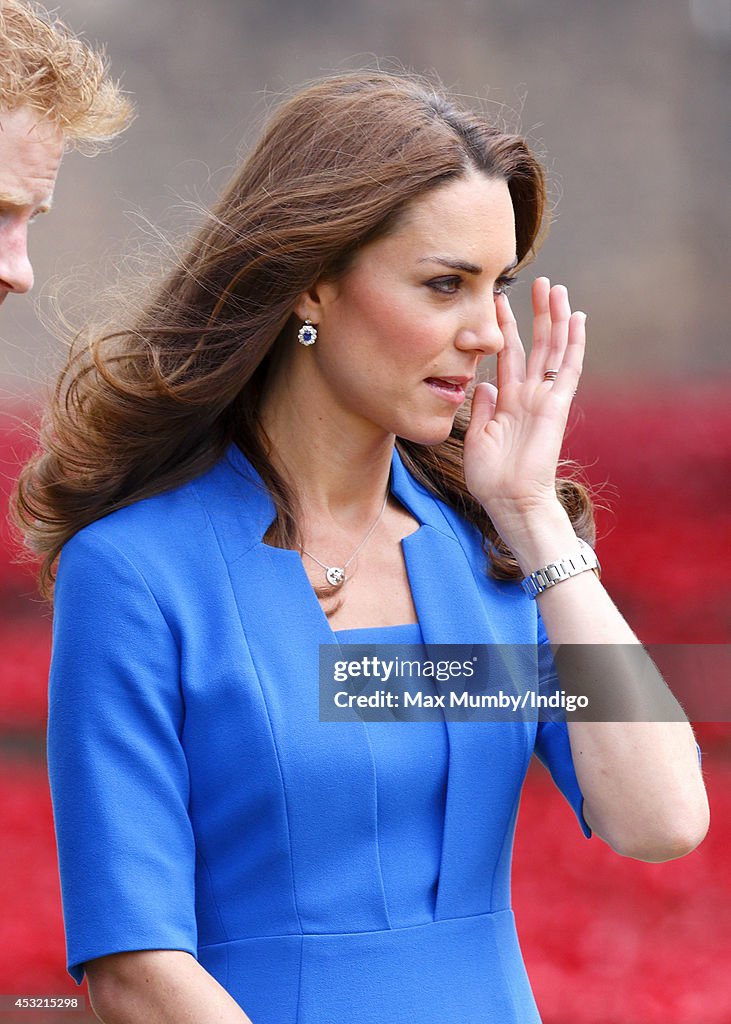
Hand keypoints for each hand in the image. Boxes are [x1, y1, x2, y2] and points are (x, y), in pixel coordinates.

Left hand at [463, 277, 585, 542]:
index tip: (497, 301)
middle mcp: (527, 395)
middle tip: (535, 282)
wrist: (510, 501)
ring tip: (555, 288)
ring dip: (554, 319)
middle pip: (534, 345)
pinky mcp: (557, 406)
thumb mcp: (475, 438)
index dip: (503, 328)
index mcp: (506, 401)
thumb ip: (480, 408)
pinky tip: (577, 318)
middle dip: (534, 314)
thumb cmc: (491, 478)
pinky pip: (568, 369)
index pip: (507, 355)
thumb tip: (483, 382)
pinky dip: (574, 343)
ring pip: (553, 350)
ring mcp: (544, 398)